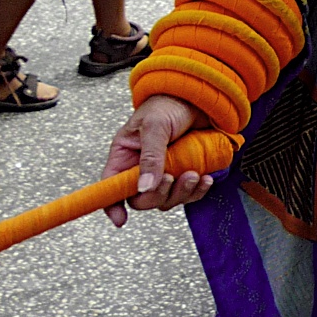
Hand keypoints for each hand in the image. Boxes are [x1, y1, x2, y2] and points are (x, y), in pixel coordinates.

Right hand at [101, 93, 212, 226]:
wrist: (199, 96)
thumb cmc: (169, 104)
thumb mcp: (155, 126)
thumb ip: (150, 157)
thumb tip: (145, 187)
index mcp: (125, 156)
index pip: (111, 187)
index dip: (112, 205)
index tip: (120, 220)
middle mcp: (141, 168)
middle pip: (142, 199)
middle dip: (158, 194)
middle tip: (172, 177)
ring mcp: (164, 173)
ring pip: (167, 200)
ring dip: (182, 192)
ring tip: (194, 174)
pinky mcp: (184, 174)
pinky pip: (188, 194)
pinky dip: (197, 191)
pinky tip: (206, 179)